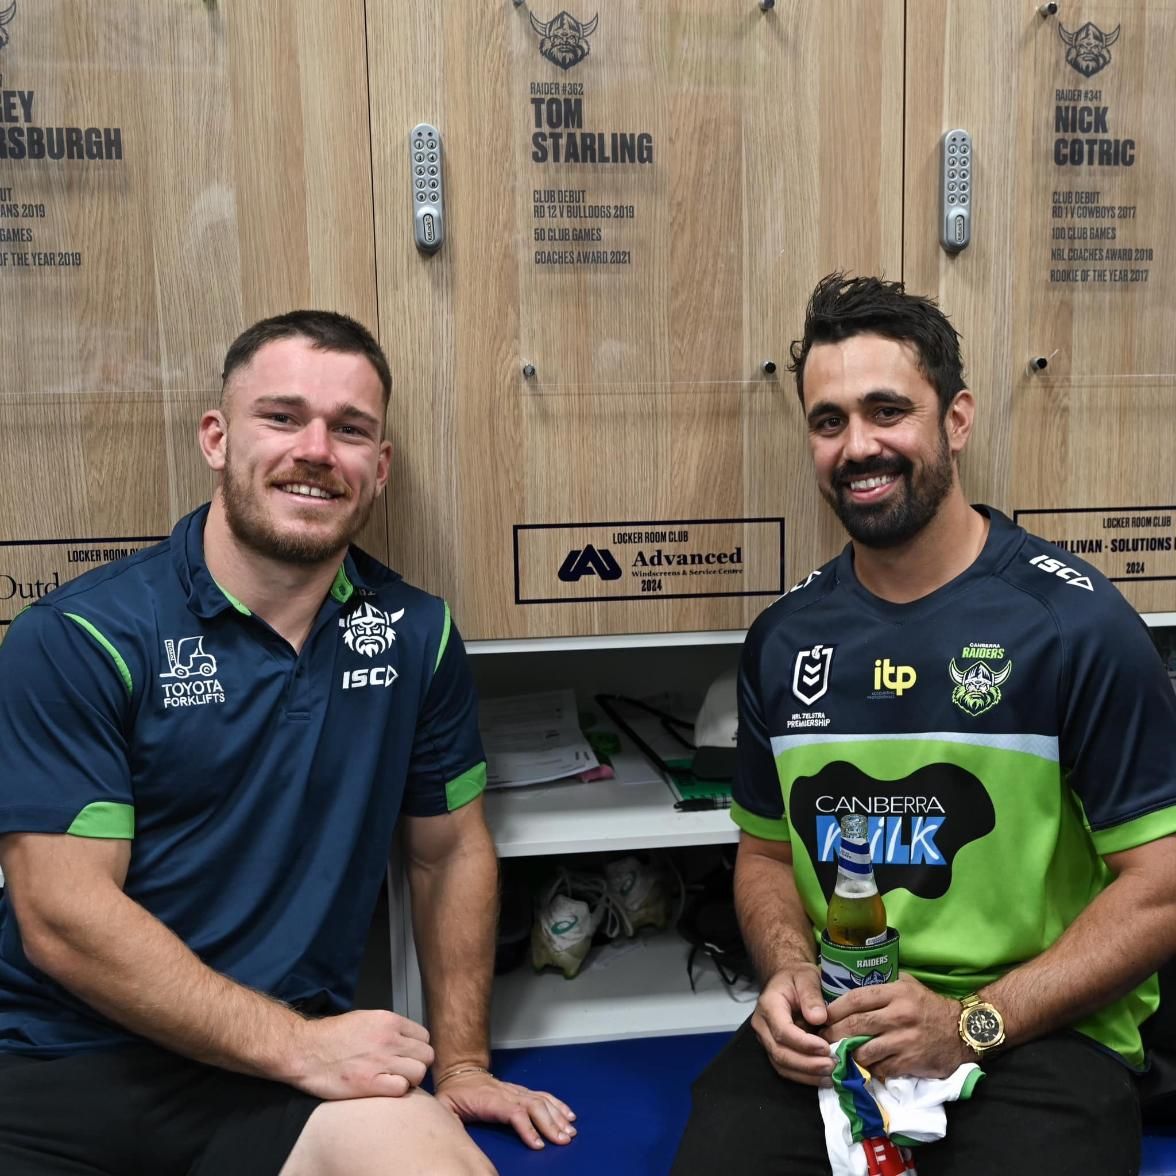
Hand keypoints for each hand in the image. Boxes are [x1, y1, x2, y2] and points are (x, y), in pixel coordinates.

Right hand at [289, 1009, 435, 1099]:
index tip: (409, 1056)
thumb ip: (389, 1028)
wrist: (306, 1051)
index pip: (424, 1036)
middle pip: (426, 1055)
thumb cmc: (332, 1036)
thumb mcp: (366, 1019)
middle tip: (404, 1071)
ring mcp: (381, 1061)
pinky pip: (402, 1089)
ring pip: (419, 1072)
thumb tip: (406, 1040)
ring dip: (410, 1080)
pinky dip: (397, 1091)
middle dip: (418, 1064)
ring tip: (395, 1081)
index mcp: (389, 1021)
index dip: (418, 1048)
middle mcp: (389, 1039)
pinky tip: (384, 1089)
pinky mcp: (370, 1083)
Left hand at [435, 1069, 576, 1148]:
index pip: (514, 1112)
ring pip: (541, 1101)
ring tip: (569, 1131)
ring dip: (557, 1116)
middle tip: (562, 1140)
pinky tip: (568, 1114)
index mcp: (490, 1100)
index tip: (538, 1144)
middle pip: (534, 1106)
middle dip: (550, 1124)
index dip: (527, 1128)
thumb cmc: (454, 1094)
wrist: (461, 1072)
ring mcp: (516, 1091)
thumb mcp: (445, 1108)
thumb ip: (451, 1121)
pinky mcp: (521, 1090)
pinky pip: (542, 1095)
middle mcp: (507, 1093)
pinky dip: (557, 1104)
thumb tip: (454, 1137)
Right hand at [749, 962, 834, 1084]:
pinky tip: (823, 1077)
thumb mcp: (807, 977)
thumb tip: (819, 1018)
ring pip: (782, 1065)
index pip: (782, 1030)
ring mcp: (766, 1039)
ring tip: (832, 1075)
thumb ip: (811, 995)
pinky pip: (786, 1069)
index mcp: (768, 1005)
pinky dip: (805, 1077)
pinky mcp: (774, 1050)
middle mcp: (762, 1025)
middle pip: (780, 1052)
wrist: (787, 981)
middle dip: (807, 1064)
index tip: (825, 1048)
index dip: (803, 1043)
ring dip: (807, 1074)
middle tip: (832, 1066)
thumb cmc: (798, 978)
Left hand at [821, 973, 970, 1079]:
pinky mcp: (911, 1062)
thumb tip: (850, 994)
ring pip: (865, 1050)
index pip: (856, 999)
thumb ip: (881, 989)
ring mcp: (905, 1040)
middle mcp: (899, 1015)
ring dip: (850, 1054)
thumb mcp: (906, 985)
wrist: (962, 1031)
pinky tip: (865, 1067)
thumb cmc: (928, 1006)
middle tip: (824, 1038)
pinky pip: (881, 1068)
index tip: (822, 1016)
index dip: (834, 1008)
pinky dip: (870, 1069)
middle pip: (855, 1025)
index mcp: (895, 993)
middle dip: (835, 1033)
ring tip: (840, 1054)